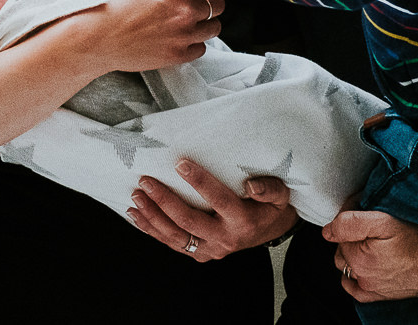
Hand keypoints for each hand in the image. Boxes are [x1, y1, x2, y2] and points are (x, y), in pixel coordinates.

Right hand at [95, 0, 219, 70]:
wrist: (94, 37)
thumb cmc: (112, 2)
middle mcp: (185, 11)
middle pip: (219, 3)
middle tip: (192, 0)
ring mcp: (183, 36)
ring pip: (214, 27)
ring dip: (203, 22)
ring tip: (183, 20)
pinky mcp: (177, 56)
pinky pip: (201, 48)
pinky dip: (193, 42)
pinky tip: (177, 36)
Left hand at [127, 159, 297, 261]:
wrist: (270, 231)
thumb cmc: (271, 206)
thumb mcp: (280, 195)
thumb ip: (269, 188)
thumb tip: (252, 185)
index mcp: (243, 221)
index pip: (219, 200)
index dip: (200, 182)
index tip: (181, 164)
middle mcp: (225, 238)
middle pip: (189, 221)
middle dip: (164, 201)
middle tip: (146, 181)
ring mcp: (211, 249)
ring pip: (176, 237)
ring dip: (153, 217)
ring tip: (136, 196)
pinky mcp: (200, 254)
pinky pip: (172, 244)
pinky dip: (152, 230)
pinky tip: (137, 215)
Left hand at [324, 209, 417, 300]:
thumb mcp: (385, 220)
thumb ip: (351, 223)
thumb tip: (328, 230)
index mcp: (359, 256)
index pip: (338, 229)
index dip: (350, 215)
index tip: (365, 208)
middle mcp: (362, 275)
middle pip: (341, 247)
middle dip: (351, 235)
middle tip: (372, 225)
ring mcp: (371, 287)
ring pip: (348, 265)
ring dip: (354, 253)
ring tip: (375, 243)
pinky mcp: (380, 295)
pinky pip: (356, 288)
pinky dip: (356, 277)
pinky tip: (366, 264)